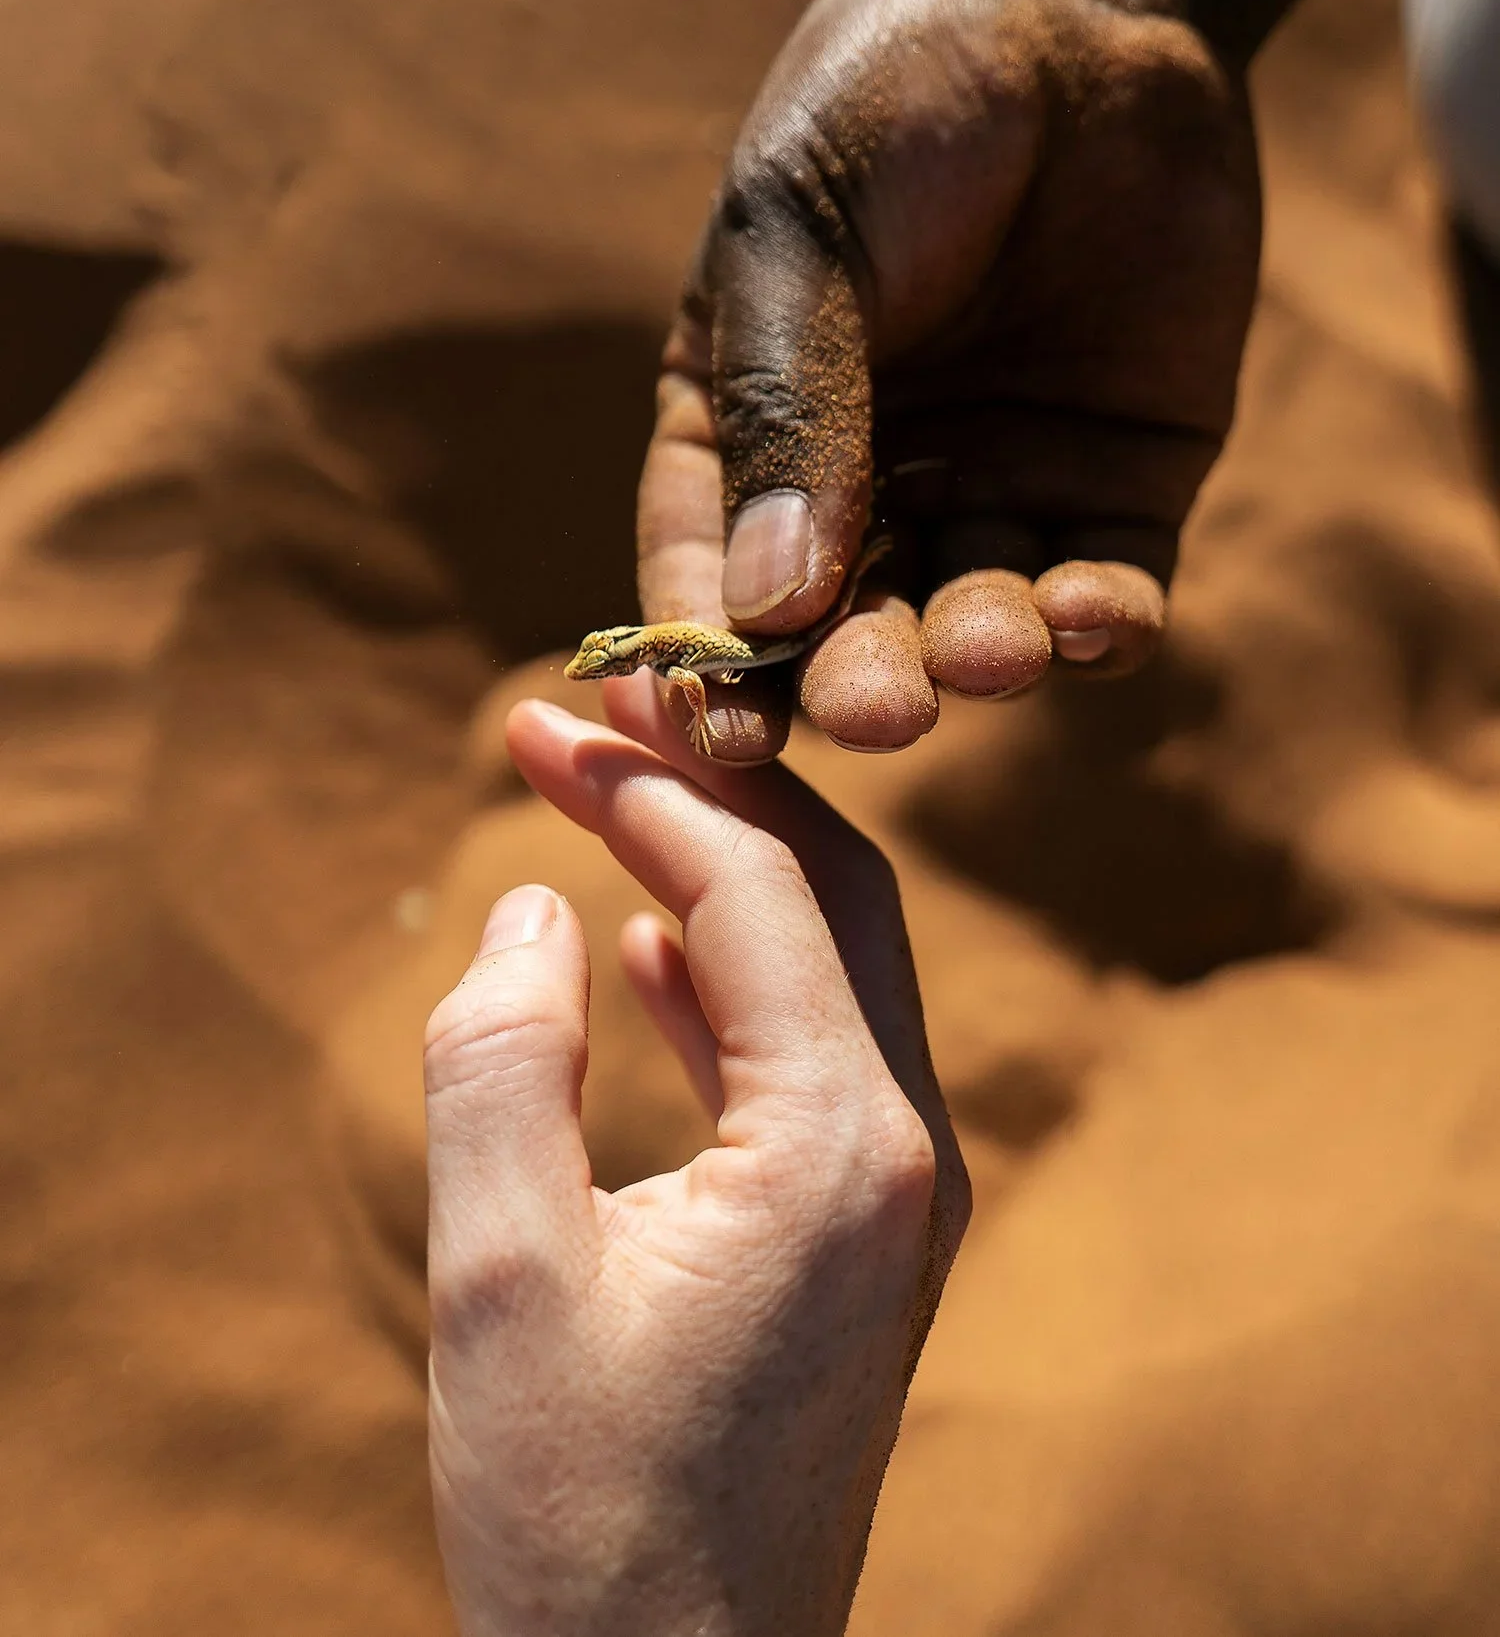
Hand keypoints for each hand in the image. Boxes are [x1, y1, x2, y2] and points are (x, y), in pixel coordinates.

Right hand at [425, 679, 969, 1636]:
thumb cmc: (582, 1517)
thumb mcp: (500, 1278)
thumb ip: (503, 1061)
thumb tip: (536, 909)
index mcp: (841, 1144)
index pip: (759, 889)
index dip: (643, 788)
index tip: (539, 720)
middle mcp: (906, 1152)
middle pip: (832, 897)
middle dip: (710, 792)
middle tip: (591, 717)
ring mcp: (899, 1203)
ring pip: (831, 969)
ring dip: (719, 875)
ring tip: (606, 801)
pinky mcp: (863, 1248)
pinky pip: (813, 1060)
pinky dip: (731, 982)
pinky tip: (650, 953)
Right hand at [638, 0, 1259, 759]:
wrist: (1085, 0)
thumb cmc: (897, 101)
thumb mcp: (804, 237)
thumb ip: (787, 411)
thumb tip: (770, 608)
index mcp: (744, 421)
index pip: (710, 567)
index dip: (715, 658)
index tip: (728, 734)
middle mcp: (863, 477)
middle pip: (845, 624)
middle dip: (859, 678)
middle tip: (882, 711)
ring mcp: (991, 484)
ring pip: (973, 621)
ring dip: (979, 656)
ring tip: (989, 650)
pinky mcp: (1114, 479)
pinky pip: (1102, 584)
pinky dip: (1098, 623)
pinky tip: (1092, 621)